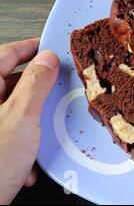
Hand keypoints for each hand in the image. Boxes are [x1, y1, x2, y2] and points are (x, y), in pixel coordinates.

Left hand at [0, 38, 58, 203]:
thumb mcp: (22, 117)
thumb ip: (36, 83)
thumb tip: (47, 60)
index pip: (6, 54)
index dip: (30, 48)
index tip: (49, 47)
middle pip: (12, 83)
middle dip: (37, 93)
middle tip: (56, 91)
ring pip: (15, 110)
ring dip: (32, 124)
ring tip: (40, 135)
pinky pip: (11, 131)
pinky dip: (24, 142)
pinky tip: (27, 158)